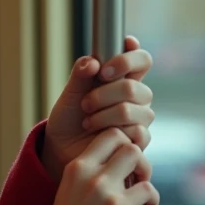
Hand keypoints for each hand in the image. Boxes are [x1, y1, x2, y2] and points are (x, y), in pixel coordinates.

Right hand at [35, 128, 158, 204]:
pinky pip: (148, 190)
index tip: (124, 165)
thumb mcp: (70, 193)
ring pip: (139, 159)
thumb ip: (90, 176)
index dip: (123, 145)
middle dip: (138, 158)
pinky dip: (152, 201)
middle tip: (136, 179)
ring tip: (140, 194)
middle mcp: (88, 172)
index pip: (108, 134)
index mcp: (74, 167)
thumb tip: (122, 166)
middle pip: (127, 142)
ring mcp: (103, 189)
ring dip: (146, 175)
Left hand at [41, 36, 153, 182]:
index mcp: (123, 78)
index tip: (106, 66)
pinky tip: (99, 135)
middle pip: (134, 87)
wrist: (63, 149)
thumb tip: (93, 62)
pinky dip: (112, 133)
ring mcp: (140, 118)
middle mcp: (137, 97)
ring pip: (133, 111)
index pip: (141, 60)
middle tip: (85, 103)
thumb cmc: (69, 117)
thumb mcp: (70, 94)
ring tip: (88, 121)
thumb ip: (80, 74)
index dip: (132, 56)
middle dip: (104, 94)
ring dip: (105, 115)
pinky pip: (137, 132)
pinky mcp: (140, 140)